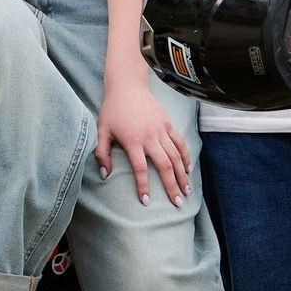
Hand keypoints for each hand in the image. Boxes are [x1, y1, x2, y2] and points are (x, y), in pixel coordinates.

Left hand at [95, 78, 189, 206]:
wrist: (127, 86)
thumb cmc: (112, 110)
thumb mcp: (102, 131)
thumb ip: (102, 154)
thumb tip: (104, 175)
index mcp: (133, 141)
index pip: (140, 169)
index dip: (144, 186)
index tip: (147, 202)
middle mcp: (150, 137)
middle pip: (164, 166)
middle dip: (172, 186)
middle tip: (177, 203)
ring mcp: (161, 130)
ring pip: (176, 156)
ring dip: (182, 175)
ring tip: (186, 191)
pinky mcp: (168, 124)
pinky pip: (180, 143)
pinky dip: (185, 157)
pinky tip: (188, 169)